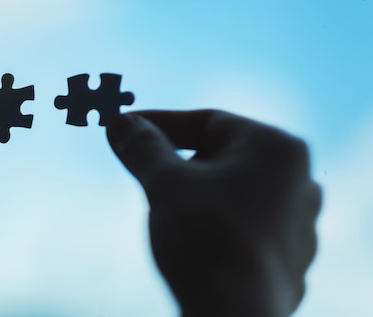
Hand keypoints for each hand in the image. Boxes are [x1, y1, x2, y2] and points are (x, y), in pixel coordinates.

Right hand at [107, 110, 321, 316]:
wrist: (233, 315)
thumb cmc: (204, 239)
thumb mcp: (165, 182)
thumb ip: (143, 146)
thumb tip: (119, 122)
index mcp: (277, 148)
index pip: (208, 122)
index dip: (160, 123)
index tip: (125, 129)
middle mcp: (300, 181)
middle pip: (223, 156)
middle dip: (180, 163)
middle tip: (146, 175)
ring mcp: (300, 223)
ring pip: (234, 192)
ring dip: (198, 194)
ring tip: (169, 211)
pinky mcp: (291, 258)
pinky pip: (245, 226)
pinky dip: (217, 224)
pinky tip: (196, 242)